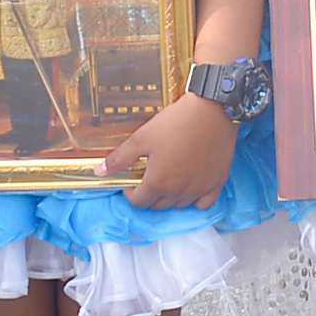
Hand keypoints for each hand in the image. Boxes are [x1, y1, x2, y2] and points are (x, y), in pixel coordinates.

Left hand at [105, 93, 236, 208]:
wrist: (212, 110)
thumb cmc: (177, 122)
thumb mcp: (142, 137)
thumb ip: (120, 158)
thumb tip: (99, 171)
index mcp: (158, 182)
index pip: (138, 202)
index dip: (131, 193)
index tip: (133, 182)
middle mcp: (178, 191)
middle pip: (158, 206)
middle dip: (149, 196)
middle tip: (149, 178)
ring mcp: (199, 189)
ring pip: (180, 205)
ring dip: (170, 198)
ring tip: (169, 179)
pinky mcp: (216, 183)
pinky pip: (204, 204)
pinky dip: (196, 200)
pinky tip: (191, 187)